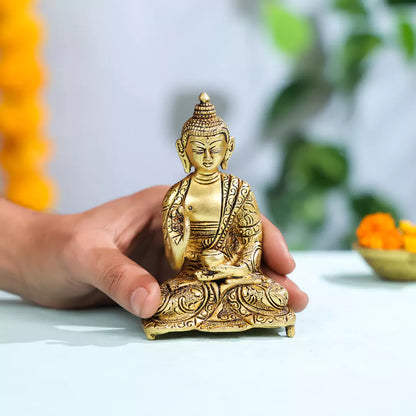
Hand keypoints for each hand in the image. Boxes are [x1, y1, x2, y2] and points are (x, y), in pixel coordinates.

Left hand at [0, 187, 307, 317]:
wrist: (38, 262)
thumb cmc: (58, 247)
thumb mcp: (84, 255)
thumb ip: (117, 275)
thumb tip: (153, 303)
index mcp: (165, 206)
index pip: (223, 209)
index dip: (257, 230)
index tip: (280, 258)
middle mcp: (176, 228)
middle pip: (231, 242)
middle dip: (265, 265)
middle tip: (294, 294)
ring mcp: (173, 256)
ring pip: (221, 267)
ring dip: (251, 286)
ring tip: (280, 308)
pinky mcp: (165, 279)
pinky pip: (201, 289)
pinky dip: (223, 301)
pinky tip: (243, 316)